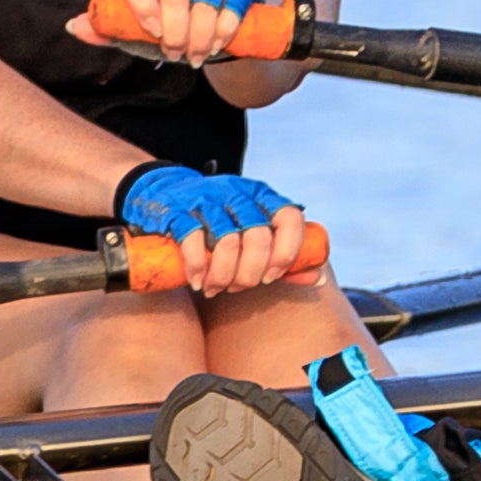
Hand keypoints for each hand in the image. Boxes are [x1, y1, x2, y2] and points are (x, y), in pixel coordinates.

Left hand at [101, 0, 262, 63]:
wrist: (218, 24)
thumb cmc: (170, 26)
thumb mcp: (137, 31)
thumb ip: (108, 29)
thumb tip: (72, 27)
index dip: (141, 2)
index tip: (151, 32)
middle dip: (176, 31)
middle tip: (174, 54)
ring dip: (201, 36)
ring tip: (195, 57)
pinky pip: (234, 1)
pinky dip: (226, 28)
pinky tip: (217, 45)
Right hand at [116, 162, 312, 295]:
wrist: (163, 192)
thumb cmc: (215, 221)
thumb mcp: (250, 229)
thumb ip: (283, 254)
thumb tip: (318, 278)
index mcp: (261, 196)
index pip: (290, 217)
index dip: (287, 251)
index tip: (272, 276)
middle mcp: (238, 193)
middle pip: (258, 237)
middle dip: (249, 273)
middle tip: (237, 288)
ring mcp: (207, 199)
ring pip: (227, 241)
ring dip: (223, 275)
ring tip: (215, 288)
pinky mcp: (178, 209)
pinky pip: (192, 238)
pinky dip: (196, 267)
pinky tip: (197, 281)